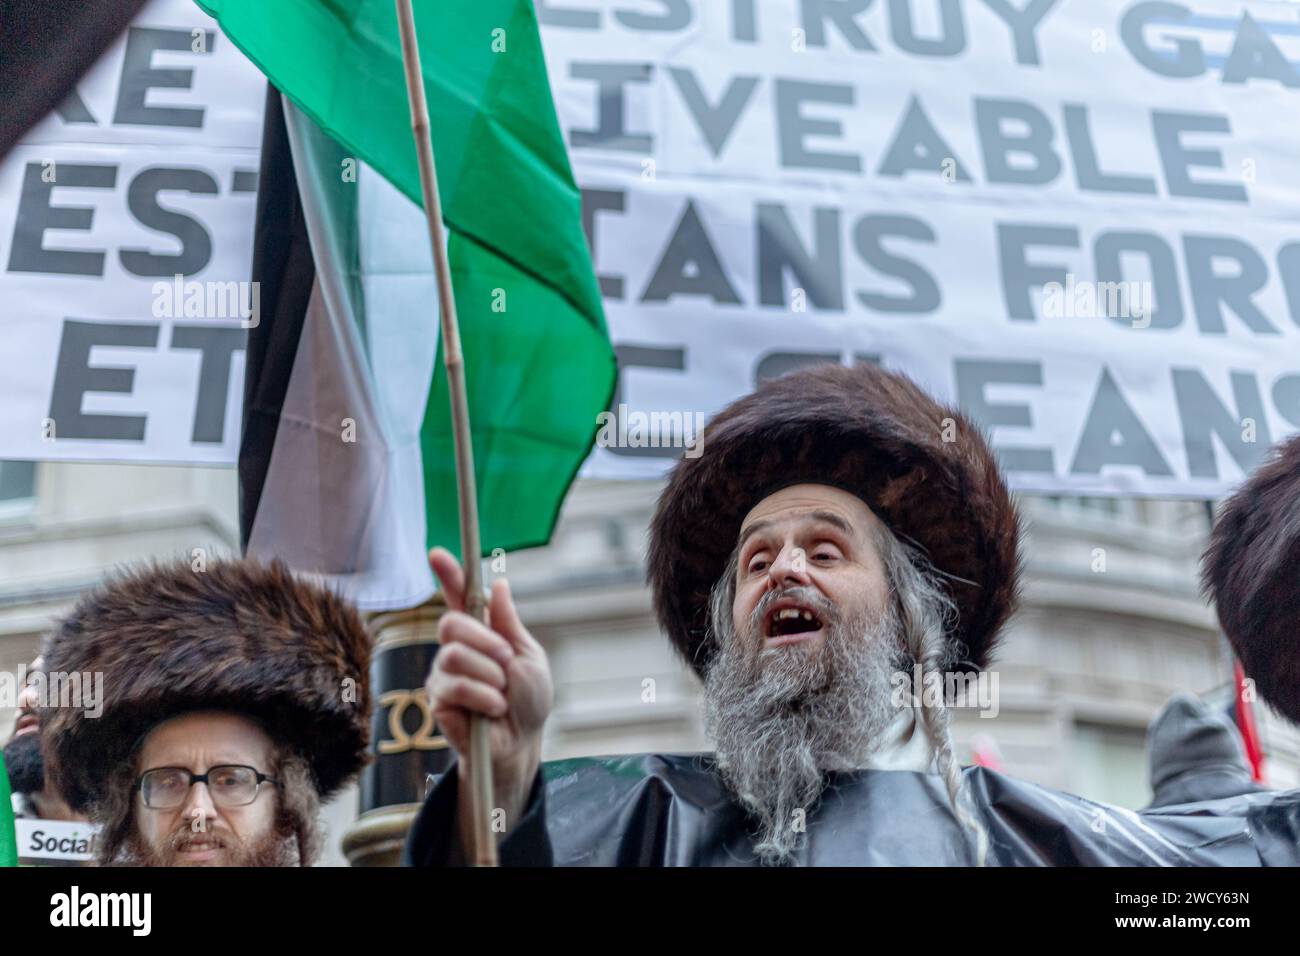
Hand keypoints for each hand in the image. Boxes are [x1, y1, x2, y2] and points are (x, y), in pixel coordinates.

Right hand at [425, 547, 552, 841]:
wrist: (523, 743)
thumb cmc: (528, 700)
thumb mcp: (528, 656)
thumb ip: (508, 624)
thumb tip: (498, 584)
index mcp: (482, 632)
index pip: (460, 597)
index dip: (448, 574)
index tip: (437, 553)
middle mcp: (457, 648)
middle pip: (450, 622)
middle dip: (484, 641)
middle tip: (506, 662)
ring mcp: (444, 673)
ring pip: (454, 655)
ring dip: (489, 675)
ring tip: (502, 695)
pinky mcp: (438, 700)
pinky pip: (455, 686)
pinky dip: (484, 697)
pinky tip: (492, 711)